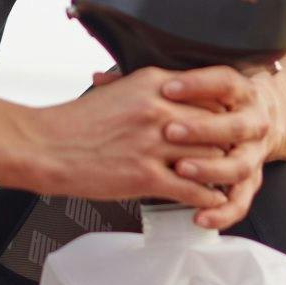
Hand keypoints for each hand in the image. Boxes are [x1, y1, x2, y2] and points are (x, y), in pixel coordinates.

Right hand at [35, 63, 276, 227]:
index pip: (208, 92)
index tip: (230, 121)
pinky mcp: (146, 176)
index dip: (224, 110)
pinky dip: (206, 197)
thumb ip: (151, 91)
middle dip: (228, 141)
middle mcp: (159, 110)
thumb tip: (175, 96)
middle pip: (214, 124)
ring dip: (221, 172)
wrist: (48, 147)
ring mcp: (154, 144)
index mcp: (153, 84)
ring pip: (209, 158)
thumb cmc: (78, 122)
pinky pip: (192, 189)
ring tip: (229, 179)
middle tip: (237, 152)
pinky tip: (210, 200)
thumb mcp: (119, 91)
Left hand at [153, 63, 284, 230]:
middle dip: (201, 129)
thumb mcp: (191, 89)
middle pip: (234, 125)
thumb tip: (99, 79)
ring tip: (180, 169)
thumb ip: (152, 84)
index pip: (223, 82)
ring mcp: (252, 154)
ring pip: (237, 166)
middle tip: (169, 131)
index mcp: (238, 92)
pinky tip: (199, 215)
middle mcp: (252, 122)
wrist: (253, 121)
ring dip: (209, 169)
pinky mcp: (250, 183)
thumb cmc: (210, 105)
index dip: (197, 85)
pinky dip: (221, 211)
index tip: (167, 89)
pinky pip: (240, 202)